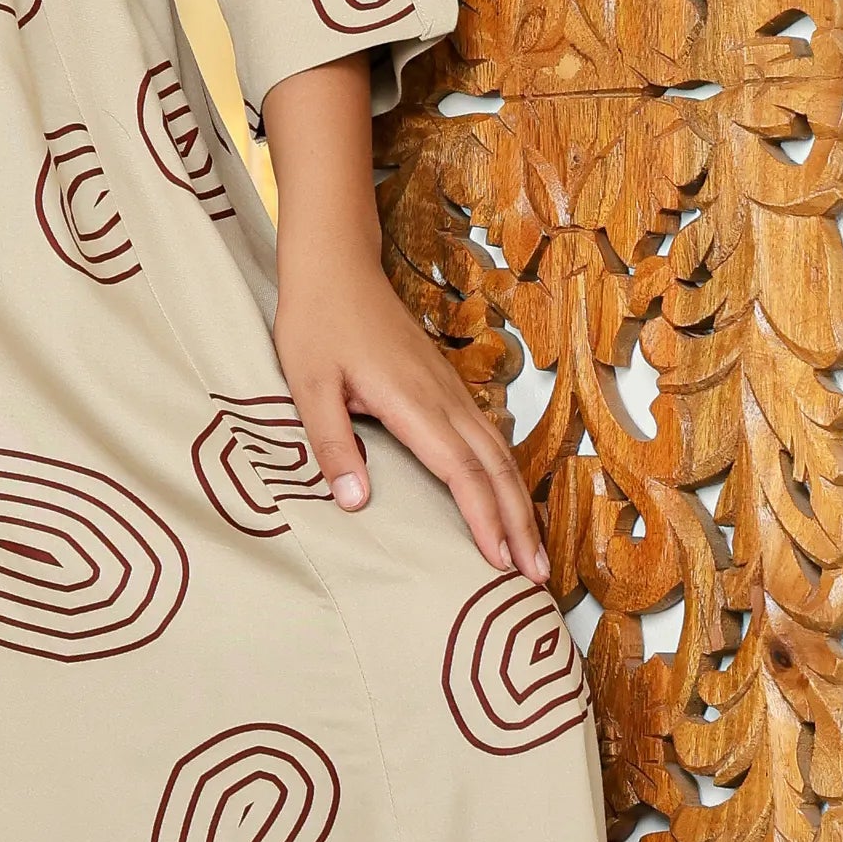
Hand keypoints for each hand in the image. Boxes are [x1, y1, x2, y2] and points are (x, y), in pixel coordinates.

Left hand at [273, 248, 542, 578]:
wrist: (336, 265)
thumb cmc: (317, 322)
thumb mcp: (307, 384)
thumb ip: (331, 442)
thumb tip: (356, 503)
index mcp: (411, 401)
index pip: (460, 471)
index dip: (483, 519)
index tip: (499, 562)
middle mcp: (442, 397)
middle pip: (495, 467)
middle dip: (519, 523)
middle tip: (535, 577)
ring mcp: (449, 389)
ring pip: (499, 452)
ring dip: (520, 502)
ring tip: (533, 551)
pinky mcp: (445, 385)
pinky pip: (488, 437)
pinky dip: (506, 475)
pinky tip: (509, 498)